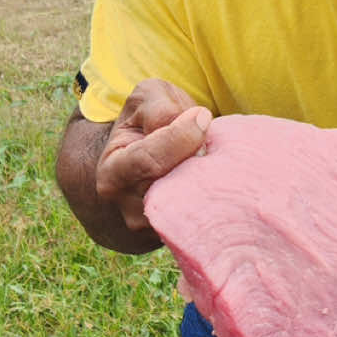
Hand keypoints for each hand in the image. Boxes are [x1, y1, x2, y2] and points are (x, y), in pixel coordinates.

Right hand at [95, 79, 212, 232]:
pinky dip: (220, 198)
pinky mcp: (183, 236)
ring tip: (217, 160)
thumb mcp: (146, 99)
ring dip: (213, 181)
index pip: (148, 161)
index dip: (180, 137)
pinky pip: (208, 218)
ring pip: (195, 206)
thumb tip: (194, 123)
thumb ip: (160, 106)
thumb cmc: (148, 123)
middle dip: (199, 162)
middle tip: (212, 142)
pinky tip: (223, 179)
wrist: (150, 160)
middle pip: (175, 186)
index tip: (202, 116)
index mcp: (113, 173)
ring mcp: (157, 229)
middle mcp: (130, 208)